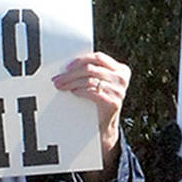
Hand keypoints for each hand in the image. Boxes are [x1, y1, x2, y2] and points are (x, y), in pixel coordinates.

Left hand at [52, 51, 130, 178]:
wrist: (106, 123)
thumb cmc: (100, 99)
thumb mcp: (100, 81)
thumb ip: (92, 70)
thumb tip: (68, 65)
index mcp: (121, 69)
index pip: (98, 58)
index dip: (81, 60)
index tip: (67, 66)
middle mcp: (122, 78)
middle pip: (91, 69)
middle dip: (72, 73)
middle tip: (58, 78)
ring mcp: (119, 91)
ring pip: (89, 80)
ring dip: (72, 82)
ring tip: (61, 86)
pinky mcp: (114, 102)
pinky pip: (92, 92)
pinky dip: (80, 91)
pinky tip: (73, 92)